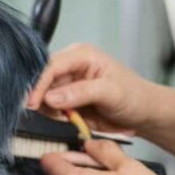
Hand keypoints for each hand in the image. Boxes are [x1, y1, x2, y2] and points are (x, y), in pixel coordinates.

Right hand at [27, 43, 164, 135]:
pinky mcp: (66, 102)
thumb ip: (81, 92)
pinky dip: (54, 118)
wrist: (143, 114)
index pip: (50, 65)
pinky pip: (49, 110)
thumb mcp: (110, 92)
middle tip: (50, 114)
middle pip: (42, 80)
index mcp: (81, 55)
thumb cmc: (134, 96)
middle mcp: (70, 68)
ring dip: (49, 110)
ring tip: (69, 117)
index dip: (38, 83)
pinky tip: (69, 119)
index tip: (32, 102)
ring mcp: (67, 85)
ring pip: (42, 97)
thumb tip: (51, 97)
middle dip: (41, 98)